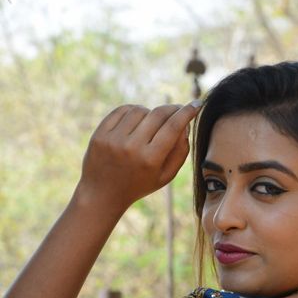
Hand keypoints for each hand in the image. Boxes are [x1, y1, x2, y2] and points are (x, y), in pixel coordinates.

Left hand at [76, 102, 201, 212]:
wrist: (104, 193)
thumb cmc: (140, 184)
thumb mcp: (165, 176)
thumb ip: (180, 152)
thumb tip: (185, 125)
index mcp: (151, 160)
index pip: (173, 127)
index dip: (187, 113)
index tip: (196, 104)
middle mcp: (132, 148)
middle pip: (158, 114)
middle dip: (172, 109)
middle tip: (177, 110)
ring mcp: (114, 140)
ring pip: (140, 110)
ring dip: (150, 113)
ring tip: (151, 124)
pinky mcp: (101, 134)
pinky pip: (122, 110)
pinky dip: (133, 111)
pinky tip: (137, 121)